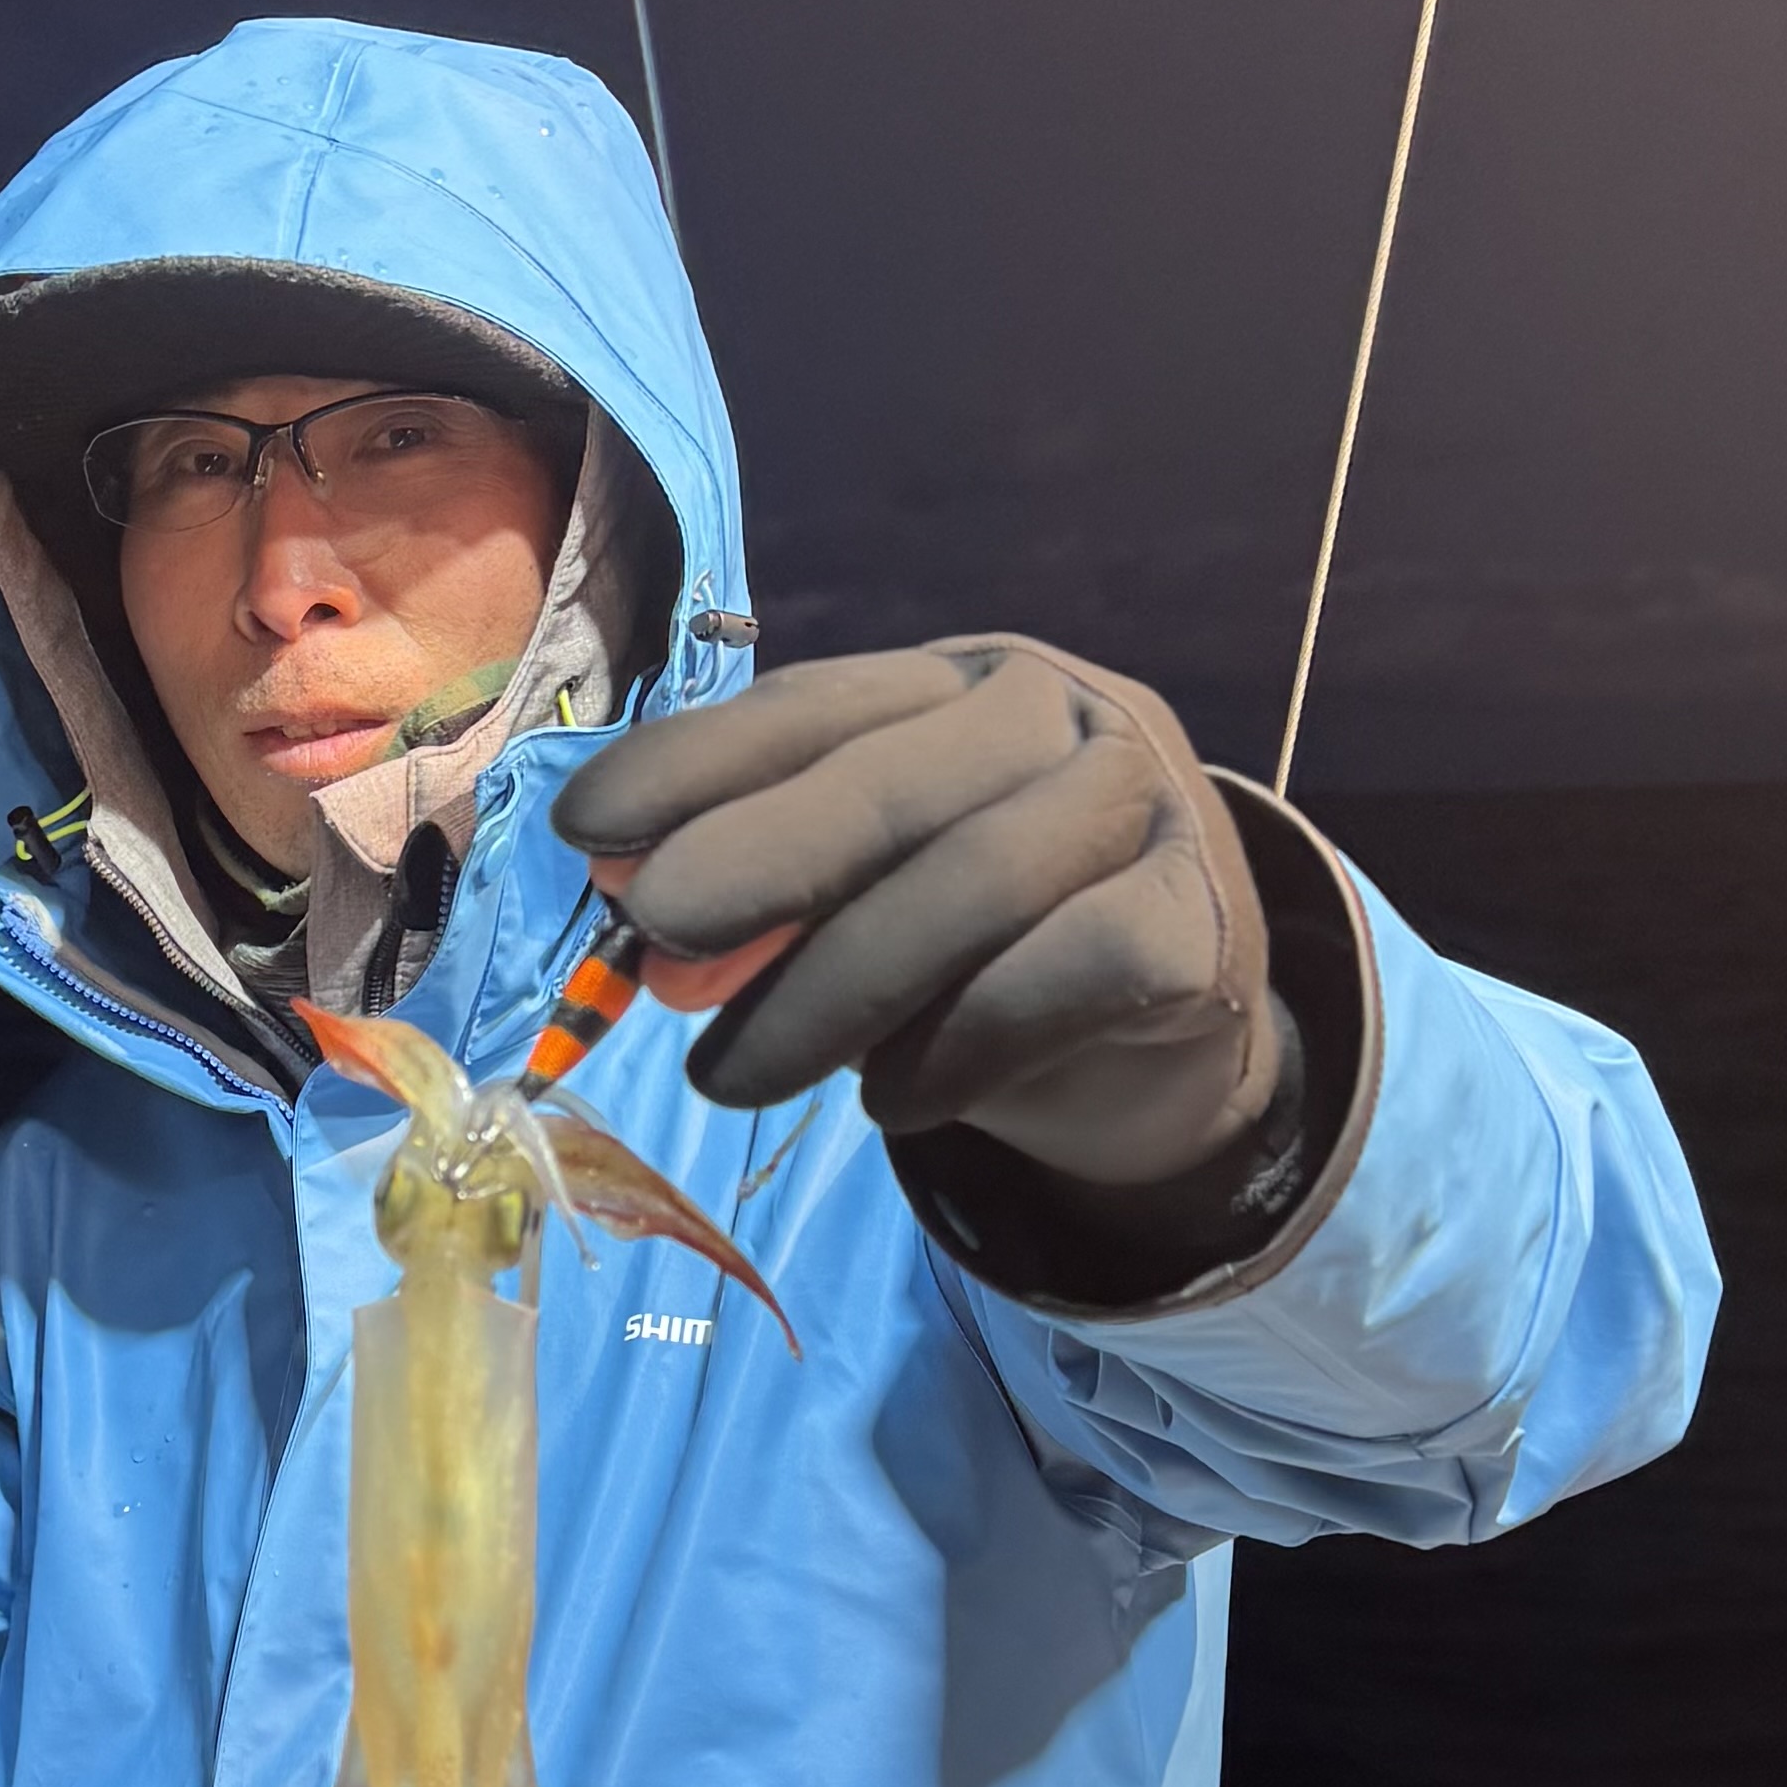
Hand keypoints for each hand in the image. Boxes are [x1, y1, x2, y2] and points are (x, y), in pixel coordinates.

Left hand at [550, 639, 1280, 1188]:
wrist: (1159, 1049)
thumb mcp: (859, 904)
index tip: (588, 831)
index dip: (693, 765)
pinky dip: (957, 1046)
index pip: (814, 707)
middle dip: (757, 862)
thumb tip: (633, 909)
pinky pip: (1061, 975)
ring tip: (730, 1078)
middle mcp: (1060, 716)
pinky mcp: (1198, 921)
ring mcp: (1146, 806)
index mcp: (955, 684)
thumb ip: (766, 891)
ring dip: (832, 993)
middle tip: (657, 943)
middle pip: (892, 782)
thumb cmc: (975, 953)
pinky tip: (893, 1102)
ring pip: (973, 884)